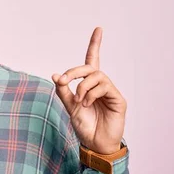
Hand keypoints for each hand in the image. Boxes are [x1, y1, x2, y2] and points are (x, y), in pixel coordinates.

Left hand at [51, 27, 126, 154]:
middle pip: (90, 67)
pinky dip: (91, 93)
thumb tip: (55, 75)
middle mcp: (101, 86)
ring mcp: (110, 92)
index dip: (95, 44)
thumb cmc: (85, 126)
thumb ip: (63, 91)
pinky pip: (104, 87)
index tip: (98, 29)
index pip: (93, 60)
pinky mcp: (118, 100)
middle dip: (74, 71)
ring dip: (82, 86)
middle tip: (64, 81)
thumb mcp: (69, 107)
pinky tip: (87, 104)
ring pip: (97, 76)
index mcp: (89, 85)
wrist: (94, 145)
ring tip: (79, 101)